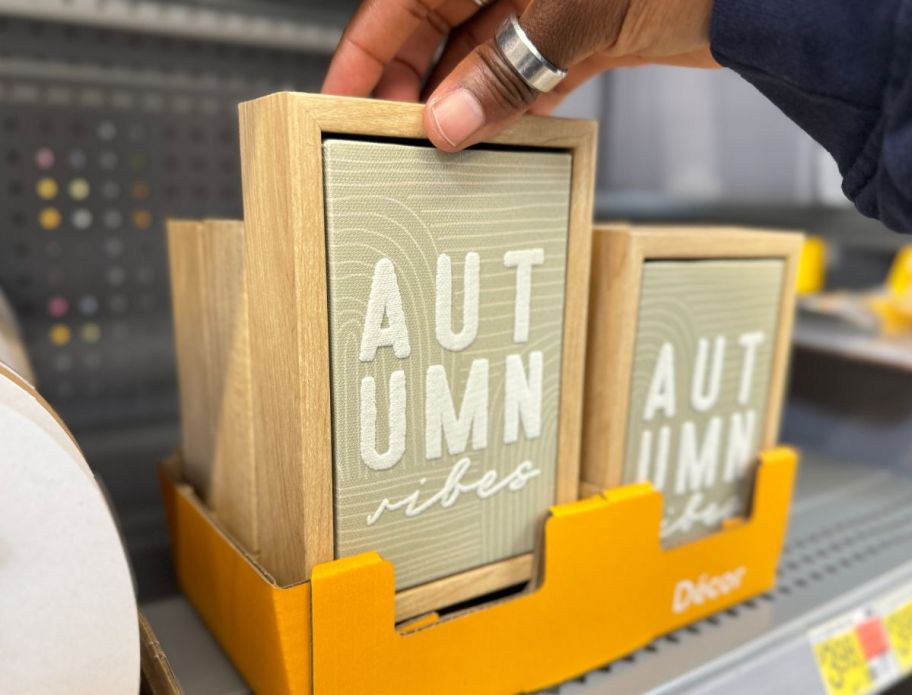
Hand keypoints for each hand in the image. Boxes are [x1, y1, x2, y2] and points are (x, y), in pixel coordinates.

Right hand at [322, 0, 717, 151]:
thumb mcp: (576, 7)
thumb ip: (506, 66)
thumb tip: (448, 120)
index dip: (366, 51)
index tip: (339, 97)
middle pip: (435, 29)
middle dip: (413, 87)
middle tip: (392, 141)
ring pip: (480, 57)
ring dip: (462, 105)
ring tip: (438, 152)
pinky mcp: (584, 30)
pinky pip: (528, 72)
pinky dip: (510, 106)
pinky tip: (493, 138)